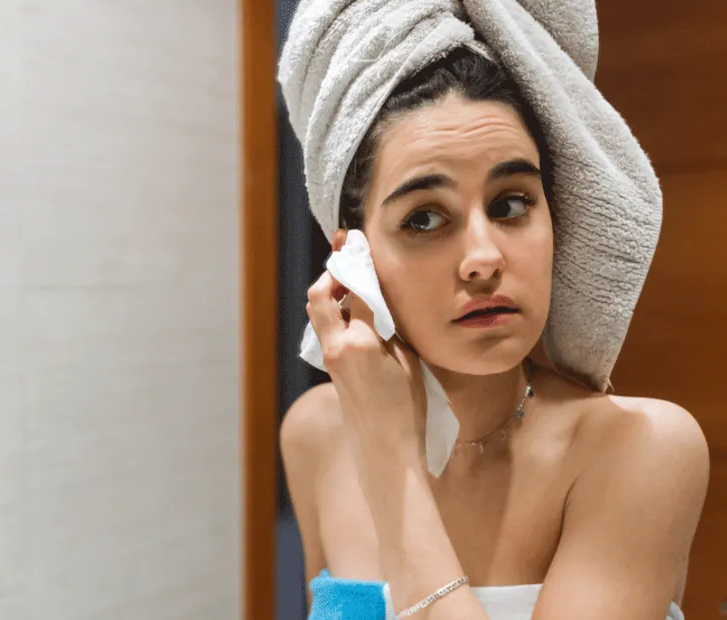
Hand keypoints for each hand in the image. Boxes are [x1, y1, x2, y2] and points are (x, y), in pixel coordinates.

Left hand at [305, 267, 426, 466]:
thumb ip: (391, 328)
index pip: (355, 290)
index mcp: (361, 342)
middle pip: (319, 297)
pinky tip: (353, 309)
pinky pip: (326, 330)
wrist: (387, 453)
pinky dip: (334, 312)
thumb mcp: (408, 362)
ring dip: (329, 292)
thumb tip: (381, 302)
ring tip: (349, 278)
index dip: (357, 262)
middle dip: (331, 272)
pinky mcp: (332, 370)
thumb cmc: (407, 410)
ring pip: (318, 313)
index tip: (357, 241)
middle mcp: (339, 347)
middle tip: (345, 254)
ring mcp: (332, 360)